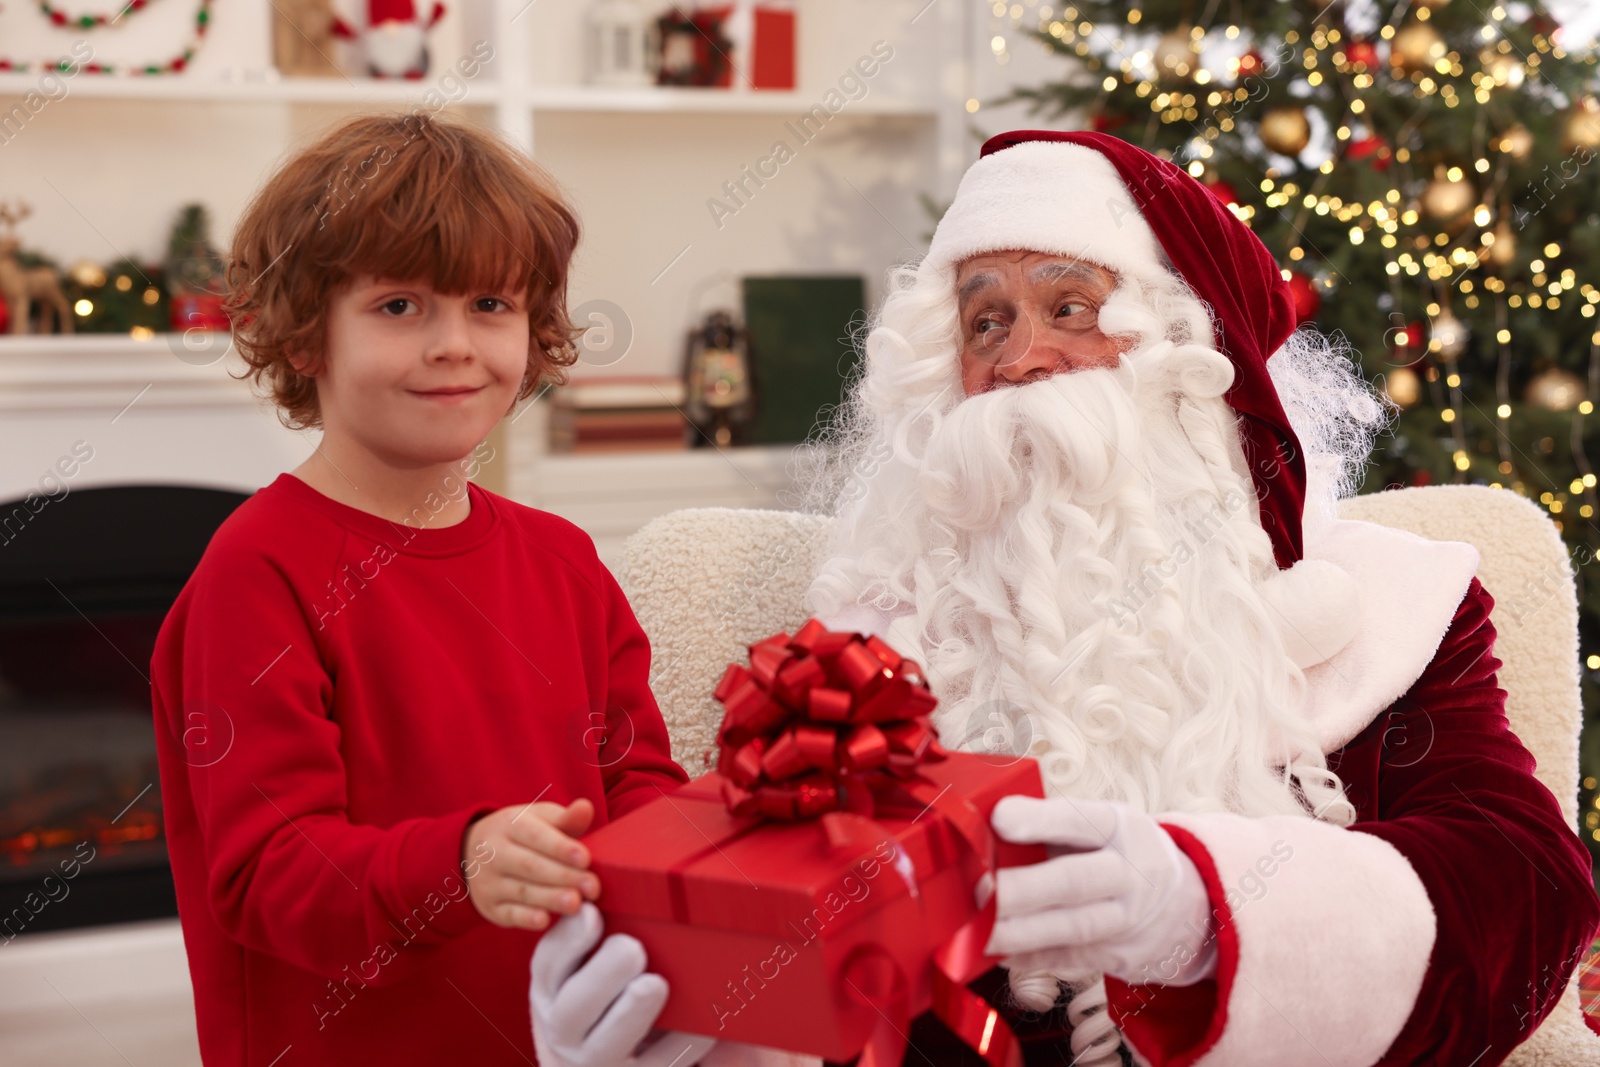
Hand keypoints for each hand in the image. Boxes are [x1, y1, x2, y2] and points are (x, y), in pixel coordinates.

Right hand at [466, 797, 600, 930]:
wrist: (474, 852)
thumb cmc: (524, 834)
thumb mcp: (541, 819)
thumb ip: (566, 819)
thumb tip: (585, 808)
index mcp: (510, 825)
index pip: (536, 836)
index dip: (560, 848)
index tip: (585, 859)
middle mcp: (495, 853)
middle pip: (530, 866)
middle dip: (563, 876)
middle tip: (592, 887)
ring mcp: (489, 882)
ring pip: (521, 891)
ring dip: (550, 898)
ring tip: (576, 903)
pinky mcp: (491, 907)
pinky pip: (508, 914)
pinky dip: (526, 918)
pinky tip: (545, 920)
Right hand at [529, 903, 718, 1066]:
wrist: (599, 1065)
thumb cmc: (600, 1001)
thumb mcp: (579, 973)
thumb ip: (590, 939)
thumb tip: (608, 895)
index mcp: (551, 992)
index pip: (547, 966)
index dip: (566, 941)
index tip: (591, 913)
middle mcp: (565, 1032)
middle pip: (572, 1008)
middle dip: (601, 976)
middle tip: (631, 948)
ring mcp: (597, 1063)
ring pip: (605, 1045)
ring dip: (630, 1014)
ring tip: (654, 984)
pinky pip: (658, 1066)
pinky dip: (681, 1045)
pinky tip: (706, 1025)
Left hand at [983, 795, 1216, 986]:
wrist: (1189, 906)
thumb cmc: (1120, 852)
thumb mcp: (1103, 824)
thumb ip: (1053, 824)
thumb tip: (984, 827)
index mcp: (1120, 826)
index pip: (1080, 820)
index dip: (1040, 820)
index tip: (999, 819)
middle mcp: (1130, 872)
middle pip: (1074, 881)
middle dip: (1021, 890)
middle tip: (977, 892)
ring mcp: (1128, 920)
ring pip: (1070, 929)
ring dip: (1017, 933)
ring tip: (974, 931)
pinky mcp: (1120, 957)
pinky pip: (1069, 959)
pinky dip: (1028, 958)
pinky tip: (994, 953)